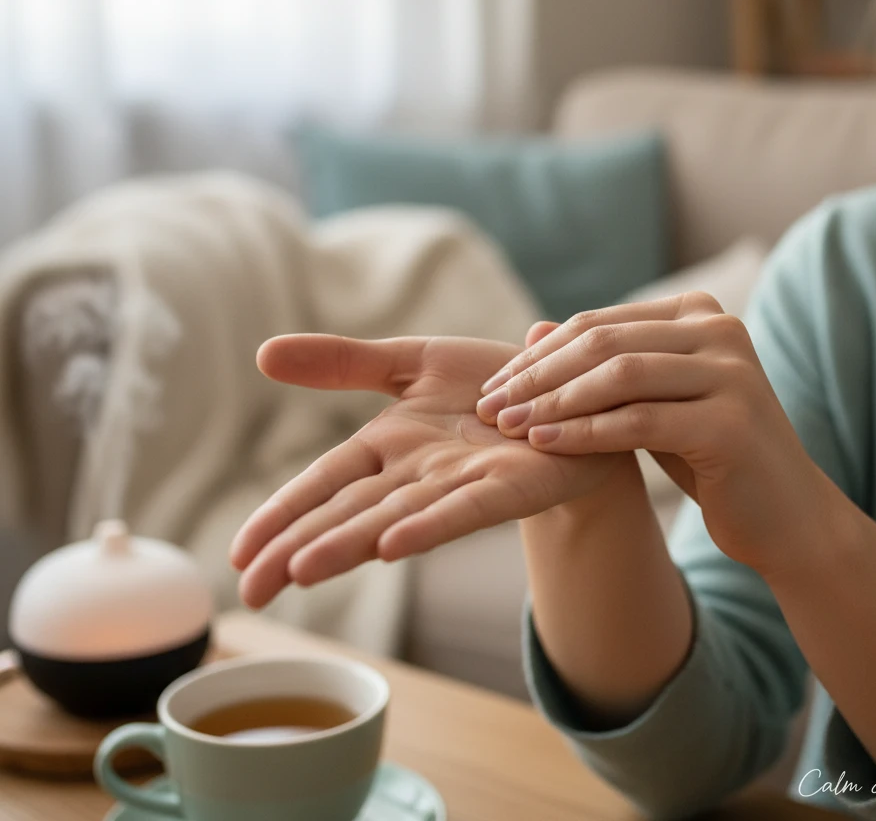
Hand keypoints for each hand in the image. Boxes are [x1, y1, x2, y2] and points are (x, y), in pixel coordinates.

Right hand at [230, 325, 633, 608]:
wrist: (569, 397)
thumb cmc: (490, 386)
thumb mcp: (411, 362)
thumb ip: (344, 363)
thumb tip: (263, 354)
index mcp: (389, 446)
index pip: (323, 482)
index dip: (281, 515)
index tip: (237, 557)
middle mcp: (417, 474)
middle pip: (348, 512)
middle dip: (298, 549)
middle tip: (250, 591)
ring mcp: (459, 485)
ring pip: (396, 517)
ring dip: (350, 543)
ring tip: (302, 570)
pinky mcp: (507, 487)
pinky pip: (464, 509)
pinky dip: (428, 526)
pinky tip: (392, 546)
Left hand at [475, 295, 837, 579]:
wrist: (785, 516)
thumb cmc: (710, 455)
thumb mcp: (652, 401)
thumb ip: (602, 366)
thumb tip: (532, 330)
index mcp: (700, 314)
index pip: (599, 324)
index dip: (539, 354)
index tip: (494, 383)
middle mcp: (720, 331)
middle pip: (603, 344)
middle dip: (537, 376)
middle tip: (490, 405)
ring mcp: (731, 374)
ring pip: (618, 376)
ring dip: (552, 402)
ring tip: (507, 425)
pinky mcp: (731, 423)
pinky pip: (638, 421)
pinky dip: (584, 432)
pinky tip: (544, 443)